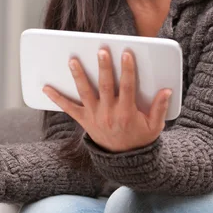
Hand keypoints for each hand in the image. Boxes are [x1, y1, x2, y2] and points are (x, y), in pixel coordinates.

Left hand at [43, 49, 171, 152]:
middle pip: (105, 86)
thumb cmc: (140, 139)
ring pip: (85, 92)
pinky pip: (68, 108)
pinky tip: (45, 87)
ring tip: (73, 60)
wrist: (123, 161)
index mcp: (127, 113)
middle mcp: (108, 113)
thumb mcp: (155, 127)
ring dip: (79, 75)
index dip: (127, 70)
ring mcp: (94, 116)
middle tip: (101, 51)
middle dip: (103, 67)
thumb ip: (160, 108)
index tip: (126, 54)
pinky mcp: (84, 120)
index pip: (127, 87)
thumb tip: (167, 90)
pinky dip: (56, 98)